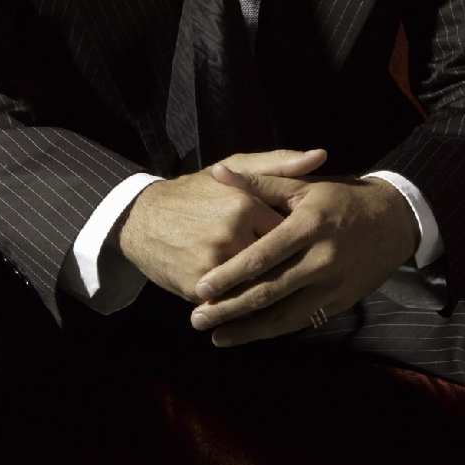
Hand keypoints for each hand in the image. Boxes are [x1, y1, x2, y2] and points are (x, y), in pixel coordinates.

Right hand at [111, 148, 326, 300]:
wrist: (142, 218)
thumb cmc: (195, 191)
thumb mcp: (234, 168)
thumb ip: (279, 164)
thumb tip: (321, 155)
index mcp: (245, 204)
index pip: (290, 233)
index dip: (299, 243)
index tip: (309, 248)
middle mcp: (231, 233)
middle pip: (277, 264)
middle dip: (290, 272)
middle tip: (303, 278)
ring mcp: (213, 262)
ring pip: (256, 288)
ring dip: (270, 295)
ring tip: (285, 298)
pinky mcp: (196, 286)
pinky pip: (231, 302)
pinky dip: (243, 308)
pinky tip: (254, 310)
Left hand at [189, 169, 419, 345]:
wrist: (393, 221)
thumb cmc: (339, 198)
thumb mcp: (301, 185)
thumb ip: (257, 183)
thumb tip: (217, 174)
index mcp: (308, 225)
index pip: (262, 255)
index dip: (230, 274)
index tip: (201, 288)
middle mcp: (322, 258)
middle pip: (270, 291)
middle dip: (231, 309)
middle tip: (198, 320)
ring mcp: (334, 284)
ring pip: (286, 315)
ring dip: (250, 330)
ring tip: (217, 337)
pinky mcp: (342, 302)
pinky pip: (304, 320)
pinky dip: (275, 330)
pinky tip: (251, 335)